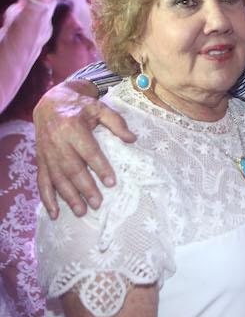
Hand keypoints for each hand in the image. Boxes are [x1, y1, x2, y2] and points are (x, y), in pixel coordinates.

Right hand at [33, 80, 135, 218]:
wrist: (50, 103)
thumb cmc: (80, 107)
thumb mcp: (100, 107)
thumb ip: (116, 122)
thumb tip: (133, 139)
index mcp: (72, 127)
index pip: (88, 151)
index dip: (100, 167)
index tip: (111, 183)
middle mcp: (57, 141)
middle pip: (72, 168)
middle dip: (85, 187)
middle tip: (98, 203)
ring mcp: (46, 152)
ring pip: (57, 178)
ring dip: (68, 196)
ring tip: (81, 211)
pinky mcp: (40, 160)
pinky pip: (42, 181)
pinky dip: (47, 198)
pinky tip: (54, 213)